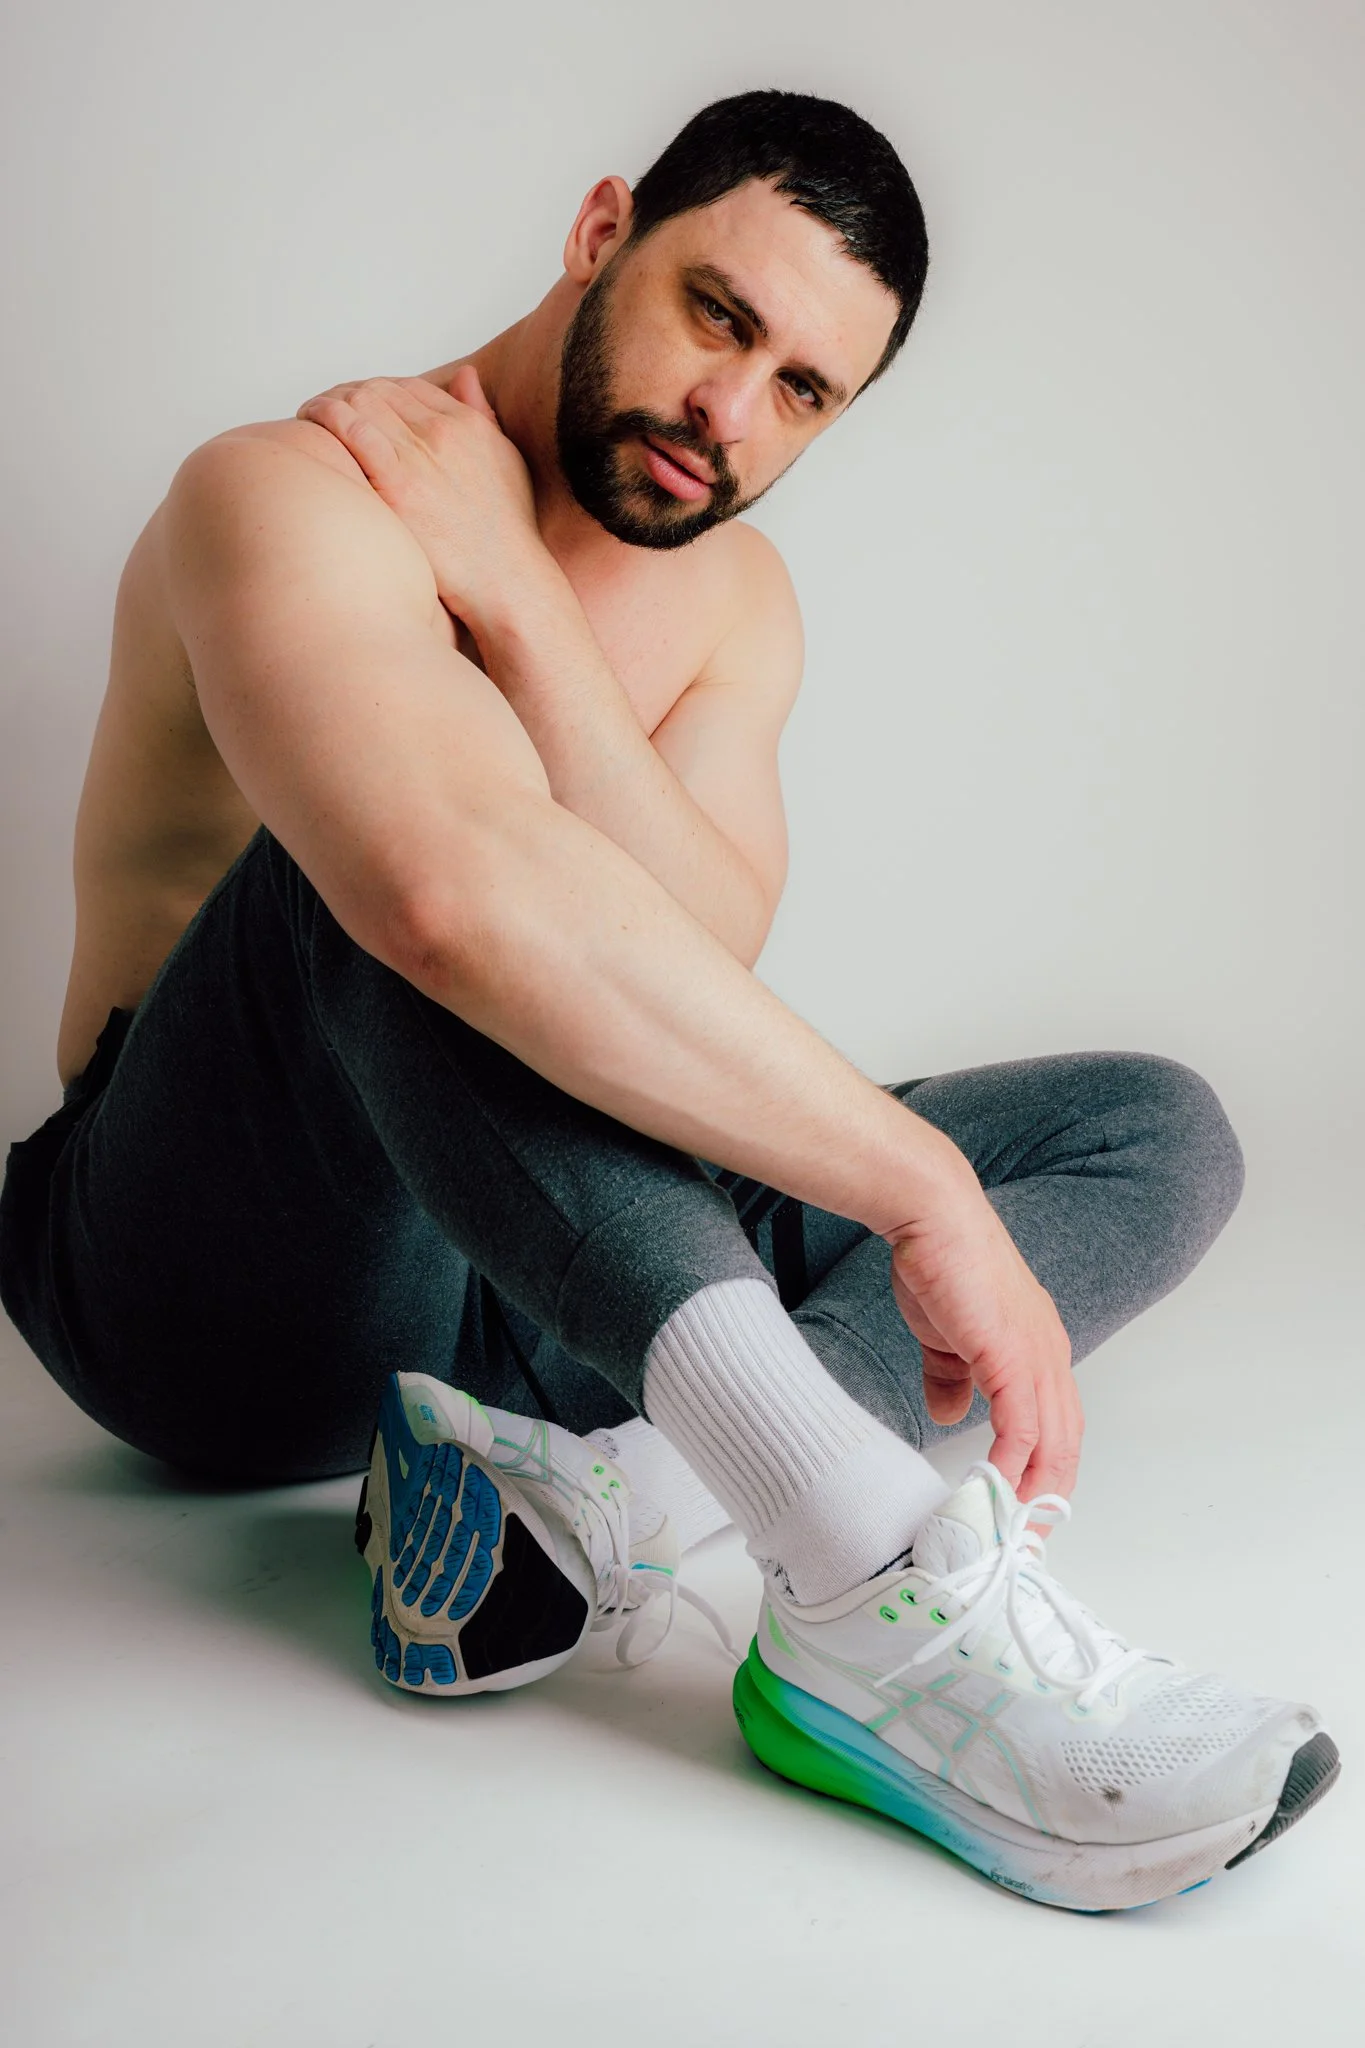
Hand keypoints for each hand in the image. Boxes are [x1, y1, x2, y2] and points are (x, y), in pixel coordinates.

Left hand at [294, 366, 547, 633]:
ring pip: (360, 401)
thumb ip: (482, 415)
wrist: (508, 581)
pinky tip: (309, 424)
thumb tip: (465, 375)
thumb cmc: (506, 533)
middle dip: (345, 395)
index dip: (376, 392)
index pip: (409, 386)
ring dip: (327, 403)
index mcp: (467, 425)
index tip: (356, 408)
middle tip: (324, 414)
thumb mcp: (506, 460)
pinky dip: (325, 418)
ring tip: (309, 419)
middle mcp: (443, 432)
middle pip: (379, 389)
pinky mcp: (398, 486)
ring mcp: (420, 457)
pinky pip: (352, 431)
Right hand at [884, 1167, 1081, 1504]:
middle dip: (1047, 1498)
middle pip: (1065, 1445)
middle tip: (1024, 1541)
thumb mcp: (944, 1336)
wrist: (933, 1217)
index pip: (1057, 1426)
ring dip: (1031, 1493)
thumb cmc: (939, 1263)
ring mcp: (1037, 1356)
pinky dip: (1012, 1466)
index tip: (1022, 1511)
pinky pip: (1022, 1428)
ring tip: (1009, 1531)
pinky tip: (995, 1492)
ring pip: (1051, 1444)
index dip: (1045, 1472)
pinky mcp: (1012, 1356)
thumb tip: (953, 1414)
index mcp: (1040, 1350)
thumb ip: (952, 1378)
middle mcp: (1050, 1356)